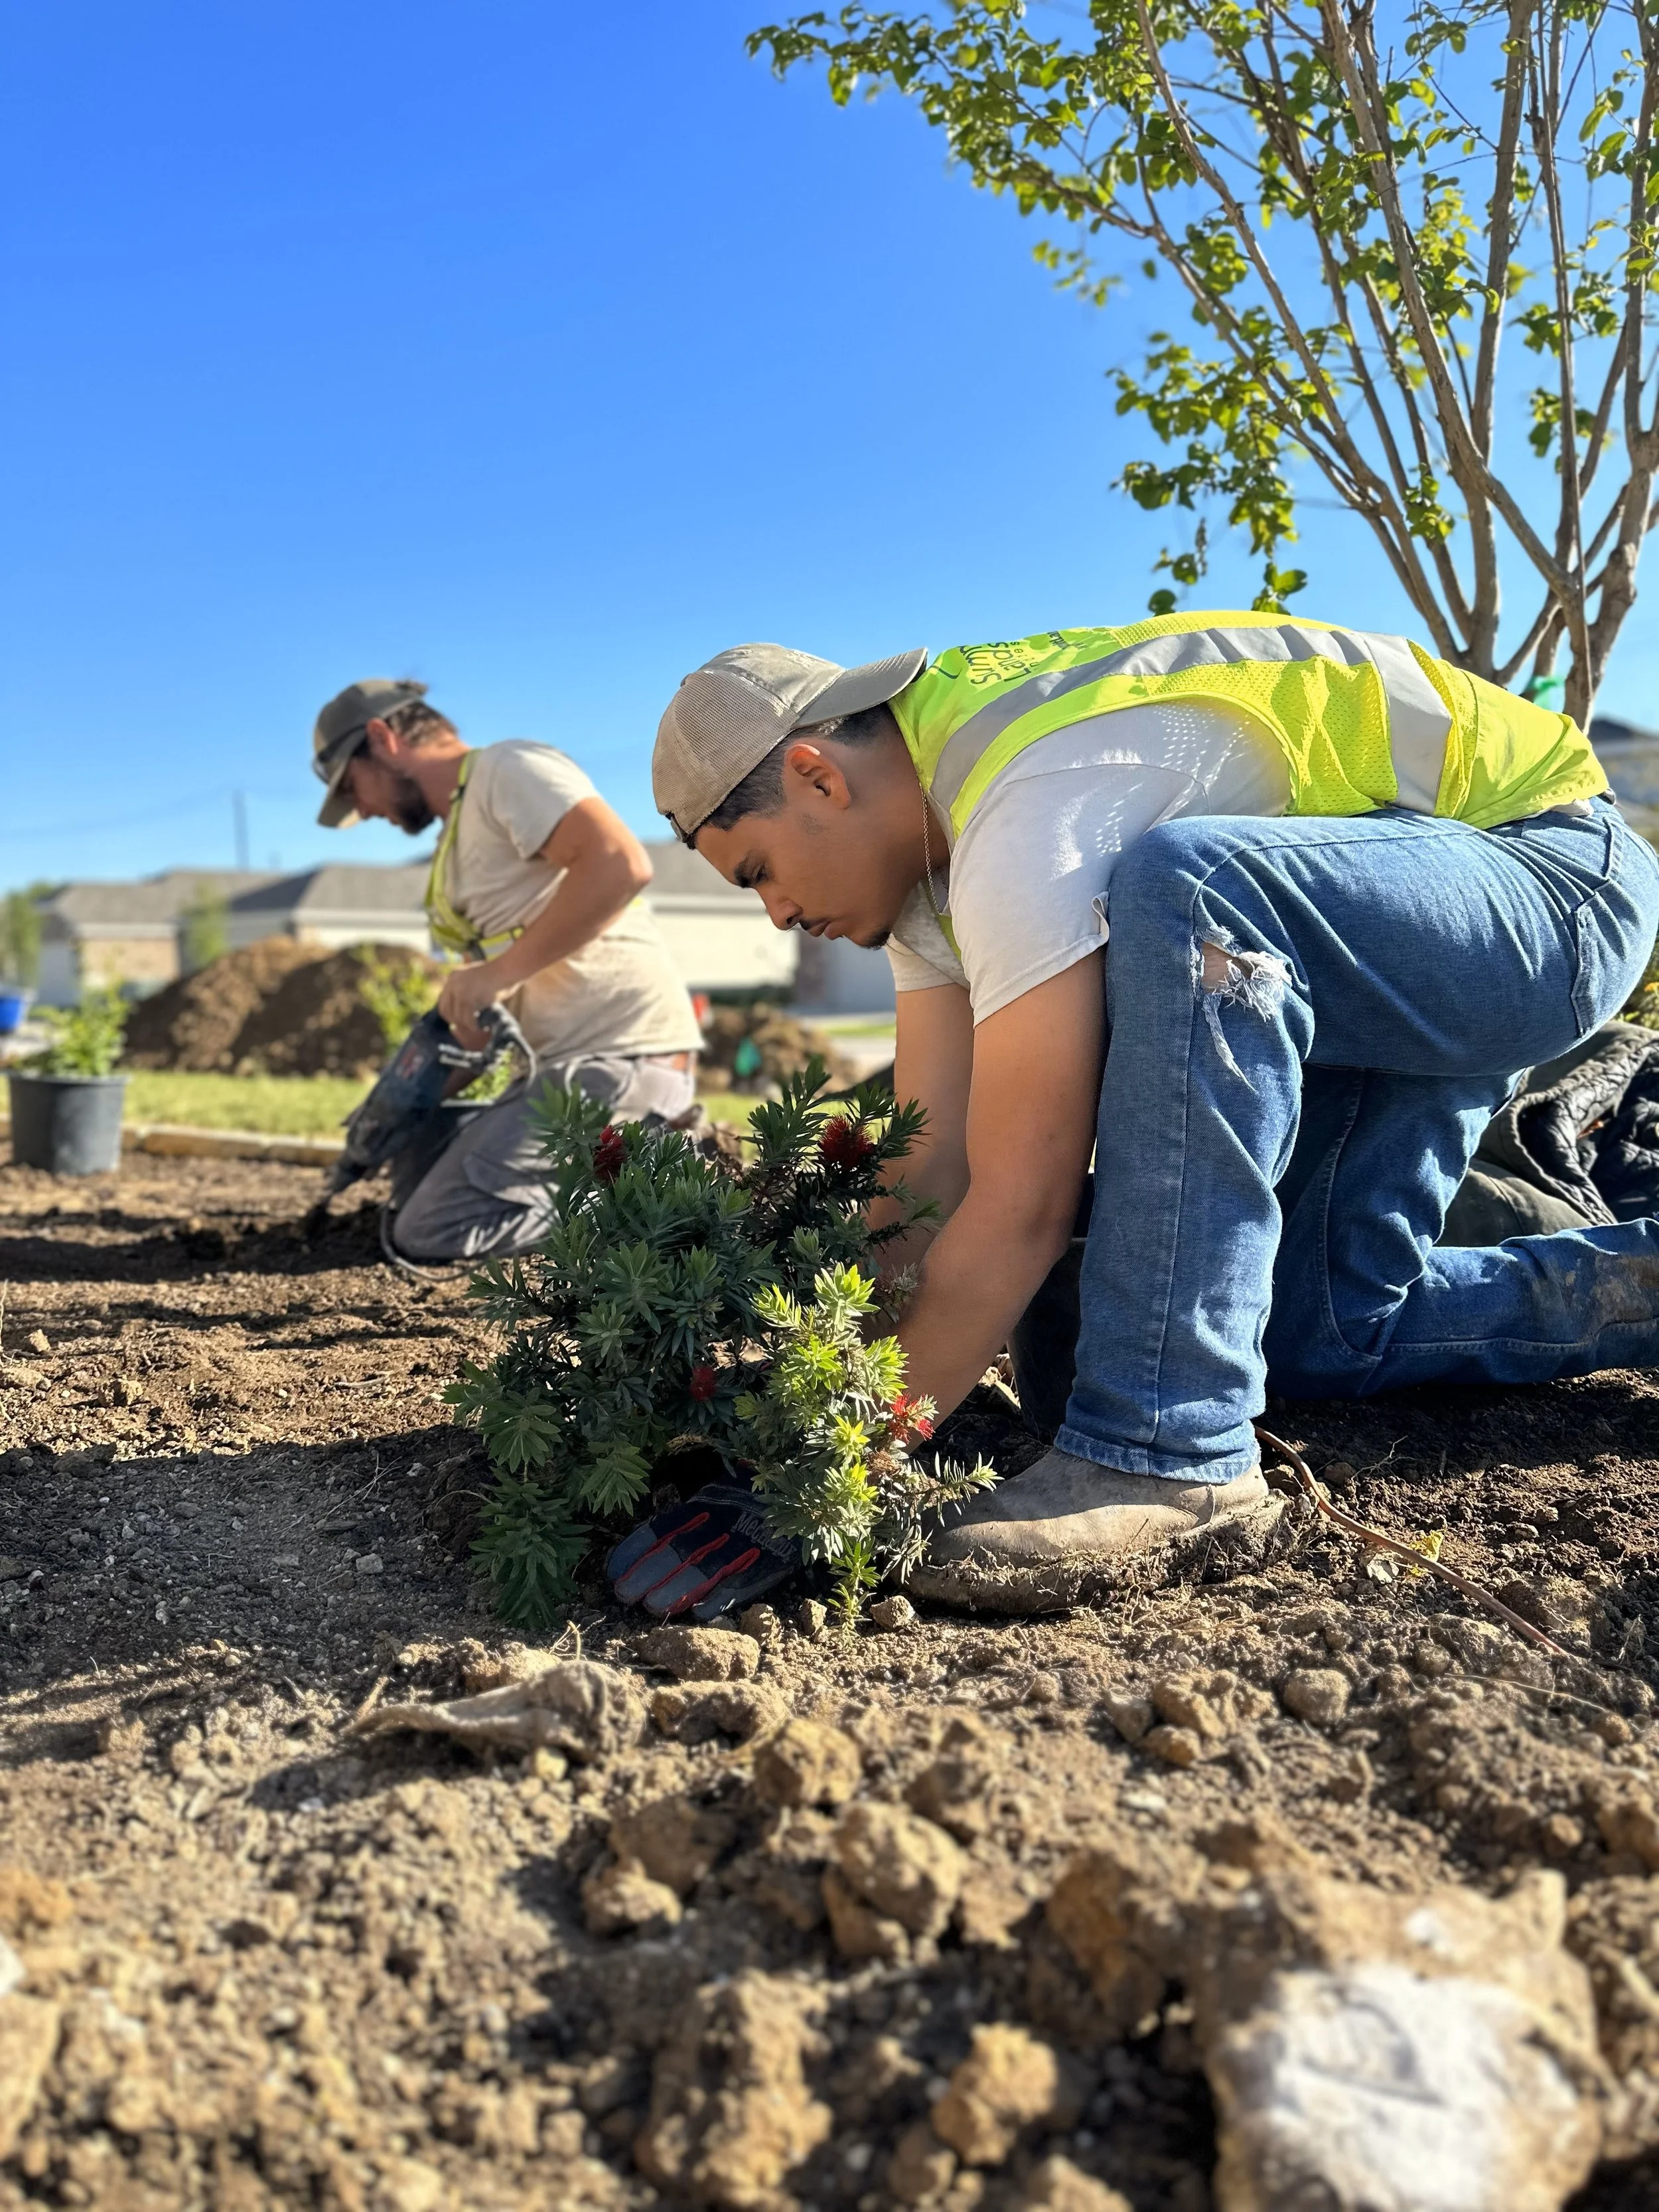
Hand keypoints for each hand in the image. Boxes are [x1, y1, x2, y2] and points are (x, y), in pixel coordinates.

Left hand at [436, 960, 506, 1049]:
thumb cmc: (498, 976)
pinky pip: (467, 1019)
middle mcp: (452, 982)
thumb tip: (460, 1010)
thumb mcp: (477, 979)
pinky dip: (474, 1026)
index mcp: (453, 976)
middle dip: (456, 1021)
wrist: (507, 970)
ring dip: (467, 1025)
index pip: (442, 1000)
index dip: (450, 1014)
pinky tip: (482, 1027)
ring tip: (478, 1027)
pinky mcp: (468, 999)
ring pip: (457, 1017)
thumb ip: (466, 989)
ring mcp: (459, 990)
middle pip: (445, 1010)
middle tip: (469, 1026)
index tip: (460, 1021)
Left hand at [606, 1480, 799, 1619]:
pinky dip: (722, 1597)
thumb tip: (649, 1541)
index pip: (666, 1525)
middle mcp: (725, 1519)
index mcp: (709, 1501)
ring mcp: (749, 1539)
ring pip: (709, 1566)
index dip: (639, 1547)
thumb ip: (692, 1513)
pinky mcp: (772, 1560)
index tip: (614, 1568)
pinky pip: (744, 1581)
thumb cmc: (755, 1495)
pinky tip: (700, 1613)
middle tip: (625, 1594)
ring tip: (653, 1607)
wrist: (809, 1491)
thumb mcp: (720, 1491)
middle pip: (682, 1547)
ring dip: (679, 1588)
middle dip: (650, 1572)